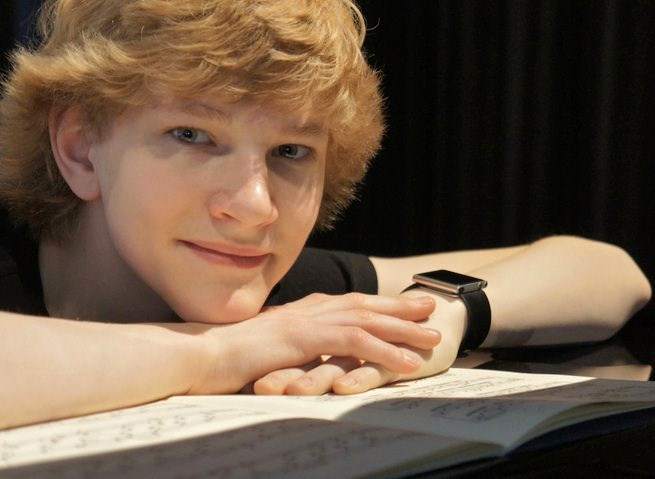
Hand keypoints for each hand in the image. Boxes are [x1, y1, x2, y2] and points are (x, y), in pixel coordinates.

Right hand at [185, 292, 439, 393]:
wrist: (195, 354)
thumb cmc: (220, 357)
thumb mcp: (260, 349)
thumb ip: (283, 349)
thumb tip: (296, 358)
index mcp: (297, 312)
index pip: (345, 303)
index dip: (375, 303)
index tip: (400, 305)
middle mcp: (306, 310)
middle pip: (362, 304)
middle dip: (398, 306)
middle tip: (429, 308)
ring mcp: (305, 321)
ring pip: (366, 320)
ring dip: (402, 328)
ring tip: (433, 337)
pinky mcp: (304, 338)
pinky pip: (355, 343)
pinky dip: (384, 350)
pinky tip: (407, 362)